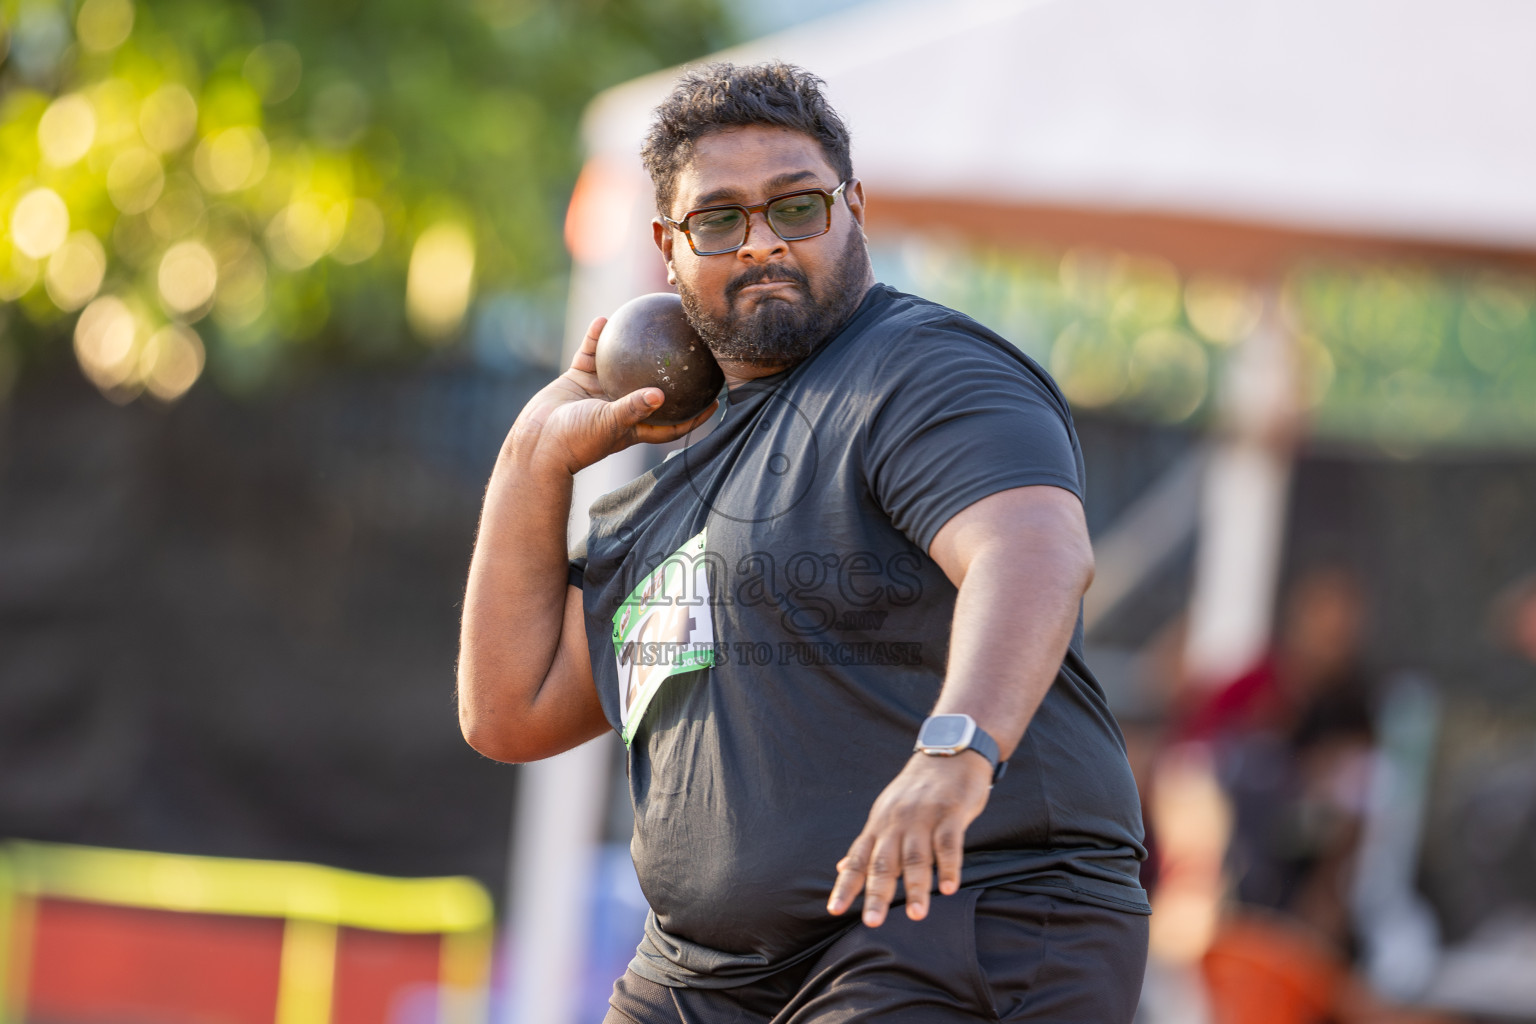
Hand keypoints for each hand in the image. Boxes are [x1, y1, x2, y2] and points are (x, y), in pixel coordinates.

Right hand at [510, 316, 718, 474]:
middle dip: (669, 373)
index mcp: (634, 426)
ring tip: (648, 323)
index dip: (694, 415)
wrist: (536, 443)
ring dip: (633, 346)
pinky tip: (605, 319)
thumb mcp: (609, 424)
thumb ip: (633, 407)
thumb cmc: (575, 441)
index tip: (715, 401)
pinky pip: (590, 352)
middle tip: (688, 350)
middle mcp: (620, 407)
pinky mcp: (578, 379)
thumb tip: (662, 394)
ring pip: (621, 364)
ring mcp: (599, 392)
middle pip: (651, 387)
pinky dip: (596, 338)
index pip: (671, 422)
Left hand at [827, 751, 991, 926]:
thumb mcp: (886, 812)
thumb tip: (841, 867)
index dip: (845, 885)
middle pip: (884, 862)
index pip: (857, 859)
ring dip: (916, 887)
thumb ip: (868, 844)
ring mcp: (923, 817)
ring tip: (917, 915)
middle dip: (877, 894)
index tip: (834, 910)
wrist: (948, 751)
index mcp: (879, 825)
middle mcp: (896, 822)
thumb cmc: (917, 791)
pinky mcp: (950, 812)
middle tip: (872, 922)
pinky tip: (948, 889)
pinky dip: (948, 867)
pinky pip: (949, 844)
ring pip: (916, 856)